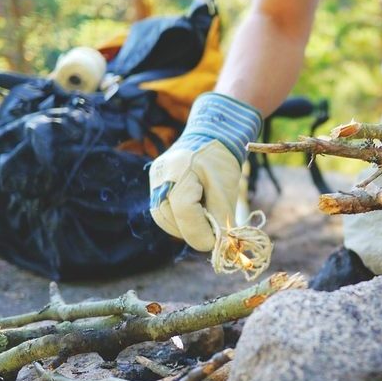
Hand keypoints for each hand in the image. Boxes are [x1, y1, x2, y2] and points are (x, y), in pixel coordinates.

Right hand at [149, 93, 261, 250]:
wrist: (210, 136)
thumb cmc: (221, 161)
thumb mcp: (227, 189)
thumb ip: (222, 217)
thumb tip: (221, 245)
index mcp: (180, 172)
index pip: (185, 212)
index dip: (201, 232)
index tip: (217, 243)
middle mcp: (161, 177)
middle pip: (171, 220)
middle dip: (194, 231)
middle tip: (214, 232)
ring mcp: (154, 181)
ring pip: (165, 220)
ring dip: (186, 227)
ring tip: (206, 218)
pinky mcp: (154, 185)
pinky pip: (163, 211)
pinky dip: (180, 219)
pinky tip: (196, 212)